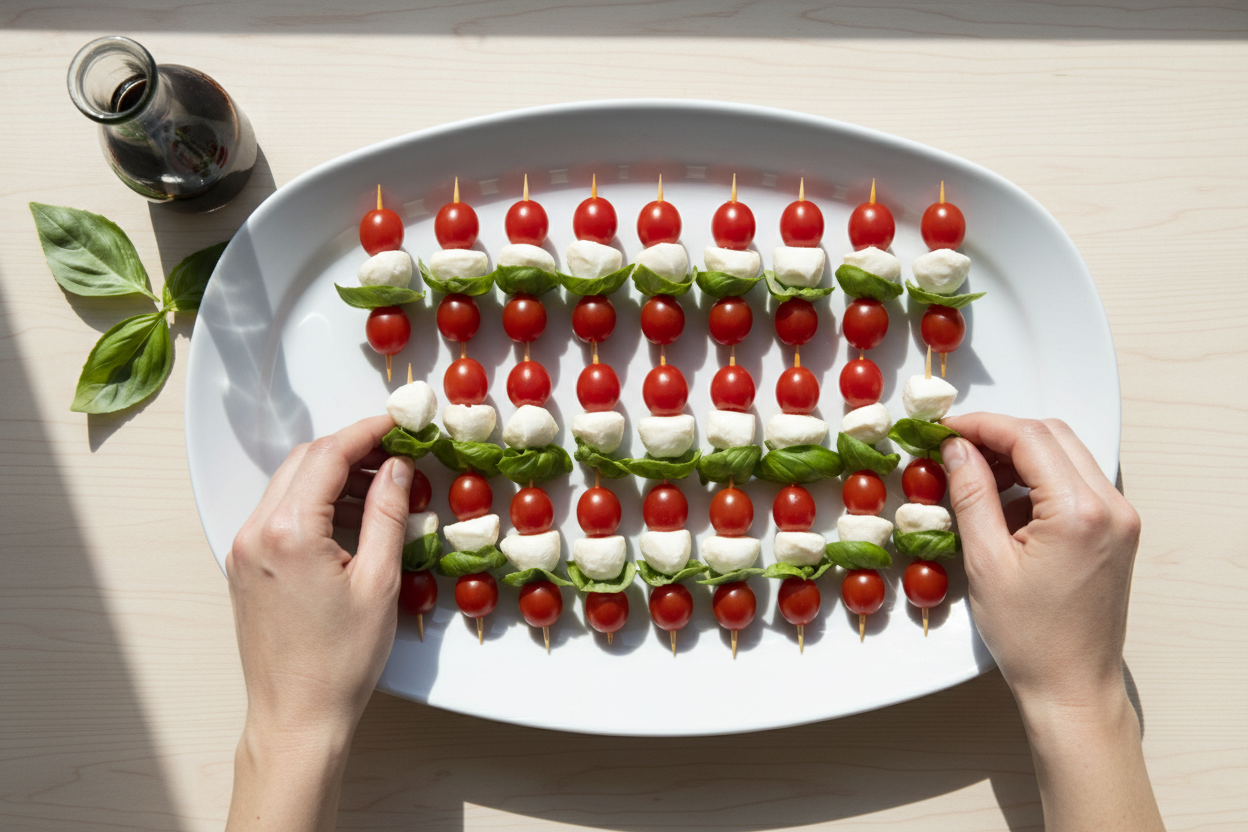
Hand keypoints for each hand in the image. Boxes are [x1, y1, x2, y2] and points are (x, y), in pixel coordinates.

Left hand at [225, 415, 413, 831]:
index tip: (398, 423)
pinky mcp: (244, 565)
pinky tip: (349, 515)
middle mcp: (255, 532)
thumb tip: (395, 468)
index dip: (367, 432)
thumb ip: (386, 514)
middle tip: (395, 452)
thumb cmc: (342, 659)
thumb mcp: (380, 582)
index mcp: (288, 532)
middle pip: (303, 461)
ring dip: (332, 473)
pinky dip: (314, 500)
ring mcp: (243, 548)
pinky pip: (279, 512)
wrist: (296, 716)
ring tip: (380, 485)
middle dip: (350, 448)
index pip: (328, 456)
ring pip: (289, 484)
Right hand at [939, 414, 1139, 709]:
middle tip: (954, 447)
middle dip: (999, 434)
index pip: (1029, 437)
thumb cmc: (1031, 638)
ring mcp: (1119, 518)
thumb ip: (971, 495)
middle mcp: (1111, 506)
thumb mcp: (986, 562)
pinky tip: (1003, 502)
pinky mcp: (1116, 531)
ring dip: (1018, 455)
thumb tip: (955, 449)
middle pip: (1052, 435)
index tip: (944, 429)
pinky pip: (1074, 482)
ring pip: (1065, 454)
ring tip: (973, 475)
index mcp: (1079, 512)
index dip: (981, 425)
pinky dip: (1037, 479)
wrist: (1073, 687)